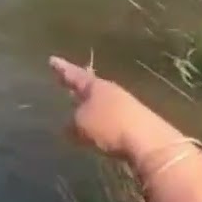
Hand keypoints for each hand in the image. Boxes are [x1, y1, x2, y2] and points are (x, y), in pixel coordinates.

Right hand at [49, 55, 181, 162]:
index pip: (75, 75)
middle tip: (67, 82)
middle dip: (79, 87)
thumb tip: (71, 124)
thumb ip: (73, 123)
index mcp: (96, 86)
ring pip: (101, 102)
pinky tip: (96, 129)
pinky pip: (110, 118)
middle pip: (91, 87)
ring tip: (79, 108)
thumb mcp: (82, 124)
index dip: (63, 69)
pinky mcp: (134, 123)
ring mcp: (125, 107)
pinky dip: (100, 120)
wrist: (149, 142)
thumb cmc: (110, 126)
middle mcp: (111, 92)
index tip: (52, 59)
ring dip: (90, 105)